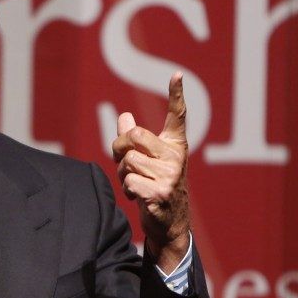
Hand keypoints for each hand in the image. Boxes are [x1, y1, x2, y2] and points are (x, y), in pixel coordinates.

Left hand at [111, 72, 189, 272]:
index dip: (176, 94)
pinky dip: (127, 190)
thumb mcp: (147, 161)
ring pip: (127, 161)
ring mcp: (171, 175)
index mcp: (175, 145)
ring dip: (123, 174)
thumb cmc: (154, 186)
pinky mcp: (160, 193)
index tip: (177, 74)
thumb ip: (134, 140)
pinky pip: (128, 181)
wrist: (168, 223)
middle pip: (134, 136)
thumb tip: (124, 116)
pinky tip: (138, 197)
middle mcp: (177, 157)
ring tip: (136, 183)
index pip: (177, 116)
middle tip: (122, 161)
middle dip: (119, 148)